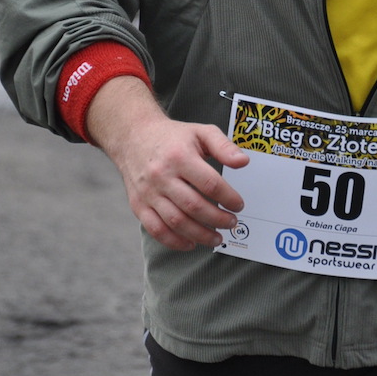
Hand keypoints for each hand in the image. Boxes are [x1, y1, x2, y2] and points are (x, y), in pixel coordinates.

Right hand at [86, 77, 247, 250]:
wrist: (133, 137)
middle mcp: (161, 176)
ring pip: (176, 222)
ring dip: (200, 235)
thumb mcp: (201, 132)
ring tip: (217, 238)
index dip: (228, 197)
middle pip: (194, 206)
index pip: (209, 183)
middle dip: (217, 219)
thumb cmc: (172, 137)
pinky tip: (191, 243)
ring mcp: (148, 193)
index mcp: (179, 156)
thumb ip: (224, 146)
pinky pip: (156, 229)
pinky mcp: (138, 205)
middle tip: (231, 223)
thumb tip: (242, 162)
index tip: (238, 205)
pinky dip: (174, 242)